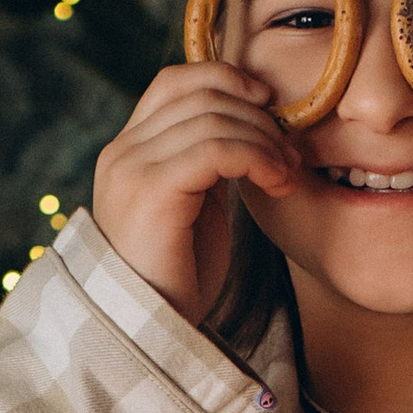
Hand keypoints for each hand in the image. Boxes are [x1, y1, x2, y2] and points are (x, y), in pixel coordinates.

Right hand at [90, 61, 297, 323]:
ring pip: (214, 117)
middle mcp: (123, 152)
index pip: (174, 82)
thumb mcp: (194, 207)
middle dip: (257, 115)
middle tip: (290, 152)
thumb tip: (251, 126)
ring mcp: (132, 168)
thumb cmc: (176, 278)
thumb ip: (207, 163)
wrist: (147, 332)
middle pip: (200, 93)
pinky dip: (258, 157)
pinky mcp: (152, 190)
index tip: (269, 106)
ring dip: (264, 140)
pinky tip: (277, 183)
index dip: (226, 80)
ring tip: (286, 174)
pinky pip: (217, 148)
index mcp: (129, 152)